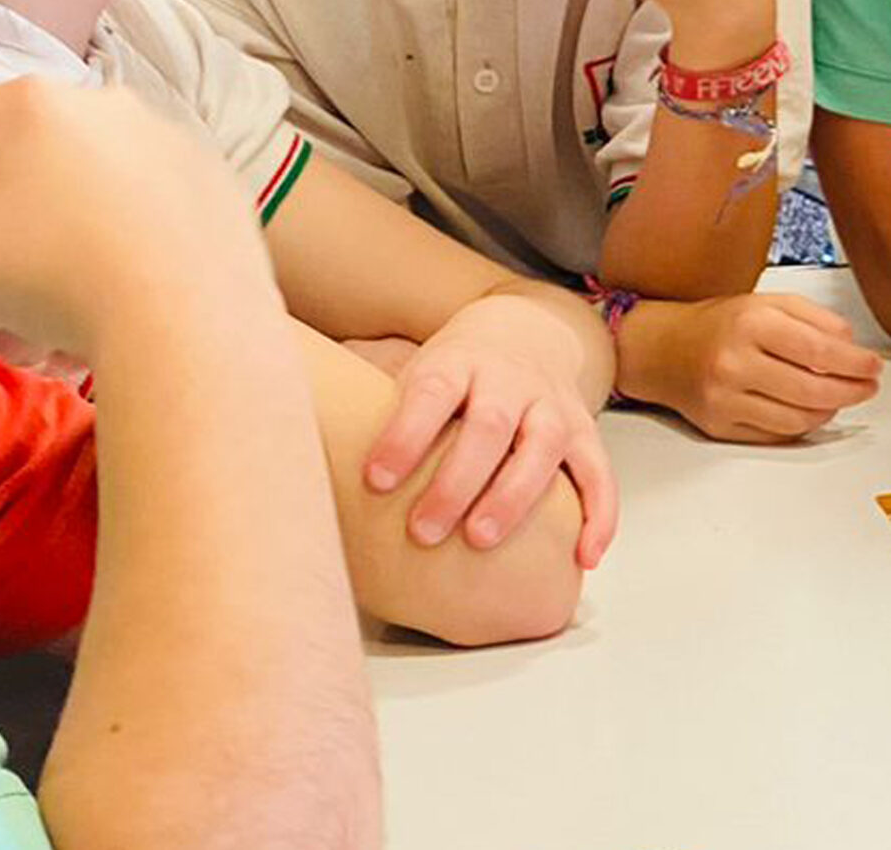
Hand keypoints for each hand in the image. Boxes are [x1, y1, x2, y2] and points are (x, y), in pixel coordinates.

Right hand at [0, 81, 274, 387]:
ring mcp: (169, 154)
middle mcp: (106, 111)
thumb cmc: (55, 270)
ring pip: (56, 229)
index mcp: (34, 103)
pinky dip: (83, 288)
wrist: (195, 324)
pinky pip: (121, 241)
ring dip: (12, 299)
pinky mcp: (213, 203)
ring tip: (12, 356)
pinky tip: (71, 346)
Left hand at [360, 295, 619, 567]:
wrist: (527, 333)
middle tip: (424, 530)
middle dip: (458, 479)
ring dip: (515, 496)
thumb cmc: (455, 373)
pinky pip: (599, 475)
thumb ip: (368, 401)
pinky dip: (598, 516)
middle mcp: (510, 382)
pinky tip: (583, 557)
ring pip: (543, 448)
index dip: (405, 434)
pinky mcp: (584, 433)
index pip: (432, 394)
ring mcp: (552, 407)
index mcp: (458, 364)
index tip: (375, 479)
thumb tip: (290, 429)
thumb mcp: (413, 370)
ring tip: (481, 539)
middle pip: (489, 426)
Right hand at [657, 293, 882, 442]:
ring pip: (798, 419)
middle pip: (813, 389)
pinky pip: (776, 435)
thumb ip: (815, 318)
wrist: (662, 349)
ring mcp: (725, 399)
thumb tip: (852, 345)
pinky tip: (812, 411)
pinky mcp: (719, 426)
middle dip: (852, 391)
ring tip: (841, 397)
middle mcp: (734, 362)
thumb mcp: (767, 302)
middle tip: (867, 386)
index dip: (856, 362)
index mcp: (751, 324)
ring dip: (830, 411)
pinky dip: (803, 426)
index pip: (820, 349)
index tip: (873, 366)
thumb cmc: (718, 325)